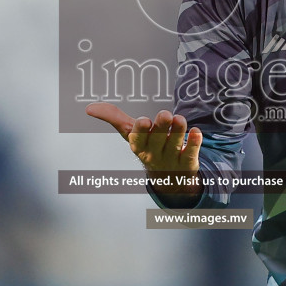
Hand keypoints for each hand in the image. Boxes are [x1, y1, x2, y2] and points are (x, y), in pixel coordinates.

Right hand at [85, 103, 202, 174]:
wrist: (168, 177)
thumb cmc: (147, 147)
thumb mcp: (130, 134)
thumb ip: (113, 118)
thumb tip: (89, 108)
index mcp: (138, 145)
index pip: (138, 138)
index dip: (141, 130)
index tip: (144, 120)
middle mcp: (154, 153)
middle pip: (158, 139)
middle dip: (161, 126)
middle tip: (165, 114)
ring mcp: (171, 158)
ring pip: (175, 143)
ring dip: (178, 130)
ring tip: (180, 119)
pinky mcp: (188, 162)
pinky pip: (191, 152)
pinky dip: (194, 143)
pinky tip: (196, 132)